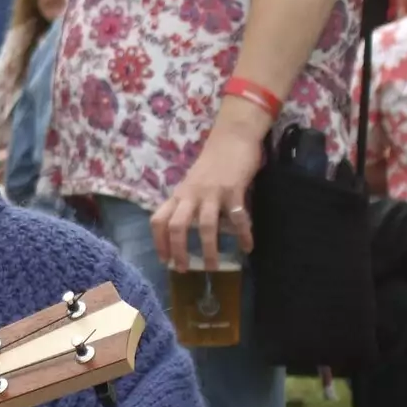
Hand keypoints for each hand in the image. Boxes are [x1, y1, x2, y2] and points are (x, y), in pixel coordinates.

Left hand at [150, 100, 268, 271]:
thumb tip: (187, 232)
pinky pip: (238, 217)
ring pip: (206, 226)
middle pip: (176, 226)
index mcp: (179, 195)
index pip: (158, 220)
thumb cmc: (212, 164)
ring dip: (208, 249)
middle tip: (183, 269)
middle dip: (178, 250)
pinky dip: (243, 234)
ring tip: (212, 267)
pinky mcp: (233, 189)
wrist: (232, 137)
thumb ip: (188, 204)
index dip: (158, 242)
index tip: (164, 260)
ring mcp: (212, 192)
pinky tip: (248, 247)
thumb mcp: (192, 184)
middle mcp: (191, 195)